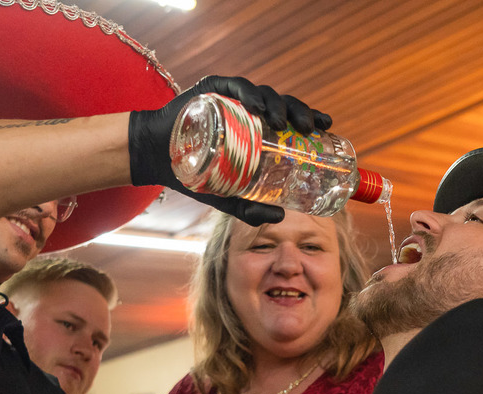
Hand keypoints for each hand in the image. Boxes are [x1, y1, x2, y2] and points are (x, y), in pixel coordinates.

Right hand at [128, 75, 331, 225]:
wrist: (156, 157)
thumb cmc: (194, 173)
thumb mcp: (227, 196)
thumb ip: (251, 208)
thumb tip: (281, 218)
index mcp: (257, 127)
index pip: (289, 118)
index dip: (309, 118)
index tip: (326, 126)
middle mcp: (247, 108)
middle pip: (281, 104)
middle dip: (299, 112)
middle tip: (308, 128)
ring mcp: (230, 97)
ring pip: (261, 93)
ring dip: (276, 104)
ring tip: (283, 121)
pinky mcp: (210, 89)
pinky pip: (233, 87)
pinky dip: (247, 94)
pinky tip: (256, 106)